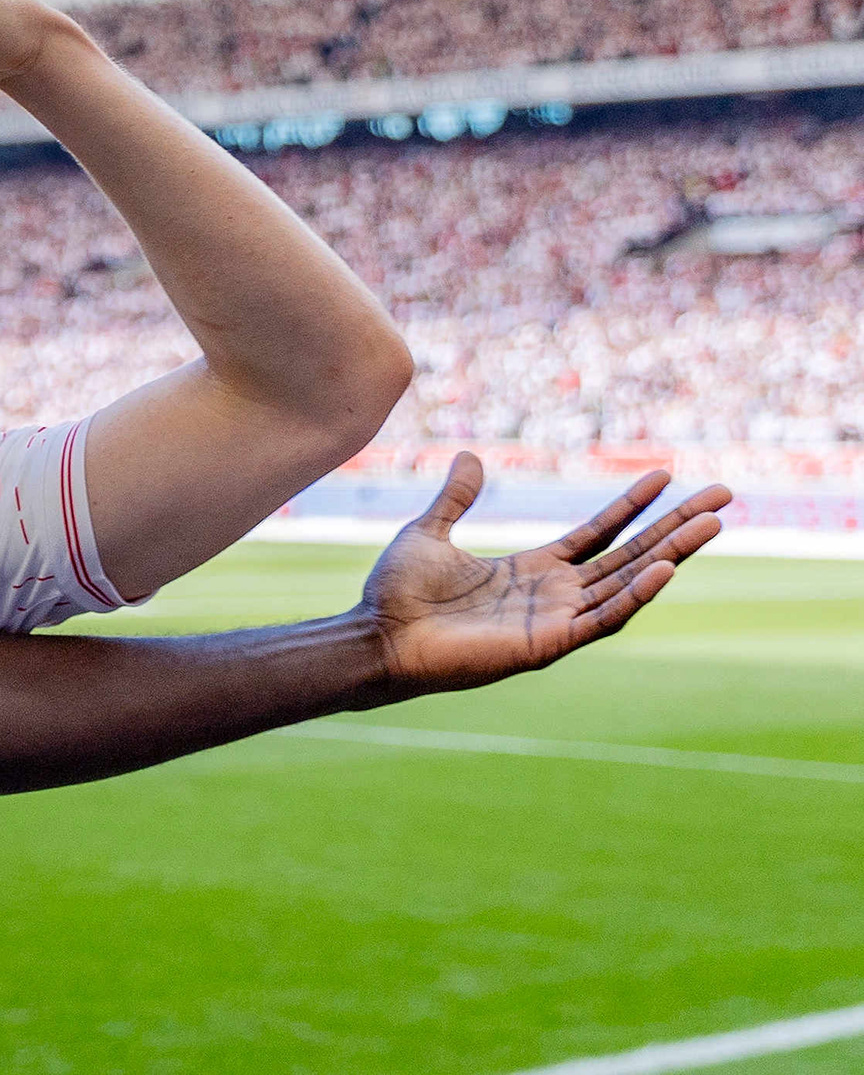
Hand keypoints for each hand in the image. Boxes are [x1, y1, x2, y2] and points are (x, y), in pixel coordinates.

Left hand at [360, 454, 727, 695]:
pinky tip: (664, 568)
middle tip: (722, 497)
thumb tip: (472, 456)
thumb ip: (457, 498)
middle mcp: (554, 595)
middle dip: (675, 527)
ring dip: (671, 555)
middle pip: (629, 555)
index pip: (599, 534)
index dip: (632, 506)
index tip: (665, 475)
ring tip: (710, 525)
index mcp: (533, 570)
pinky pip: (603, 618)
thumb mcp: (430, 531)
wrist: (377, 636)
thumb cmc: (398, 593)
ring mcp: (556, 620)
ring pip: (628, 583)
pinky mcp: (549, 644)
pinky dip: (635, 595)